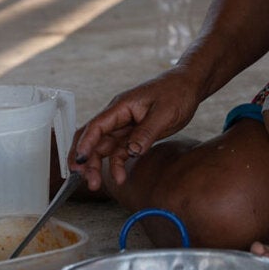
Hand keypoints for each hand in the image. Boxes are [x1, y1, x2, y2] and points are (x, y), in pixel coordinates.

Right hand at [70, 70, 201, 189]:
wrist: (189, 85)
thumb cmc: (177, 91)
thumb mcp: (165, 113)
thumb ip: (146, 132)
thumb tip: (131, 151)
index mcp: (122, 106)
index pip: (96, 125)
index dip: (85, 144)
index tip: (79, 162)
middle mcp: (118, 116)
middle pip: (93, 138)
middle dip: (85, 159)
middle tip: (87, 180)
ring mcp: (124, 125)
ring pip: (103, 147)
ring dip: (96, 165)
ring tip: (96, 184)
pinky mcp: (133, 134)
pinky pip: (119, 151)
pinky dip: (115, 164)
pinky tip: (119, 177)